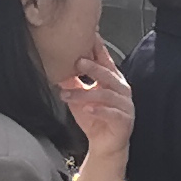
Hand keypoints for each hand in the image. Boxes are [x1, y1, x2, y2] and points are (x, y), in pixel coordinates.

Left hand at [62, 41, 134, 162]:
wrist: (106, 145)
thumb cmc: (95, 119)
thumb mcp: (79, 98)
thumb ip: (72, 82)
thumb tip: (55, 66)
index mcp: (112, 80)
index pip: (106, 60)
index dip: (98, 48)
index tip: (90, 35)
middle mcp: (121, 90)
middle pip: (108, 74)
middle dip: (93, 67)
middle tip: (78, 62)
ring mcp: (125, 105)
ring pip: (106, 94)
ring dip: (85, 94)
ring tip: (67, 95)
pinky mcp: (124, 120)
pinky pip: (111, 113)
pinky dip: (99, 110)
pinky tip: (88, 110)